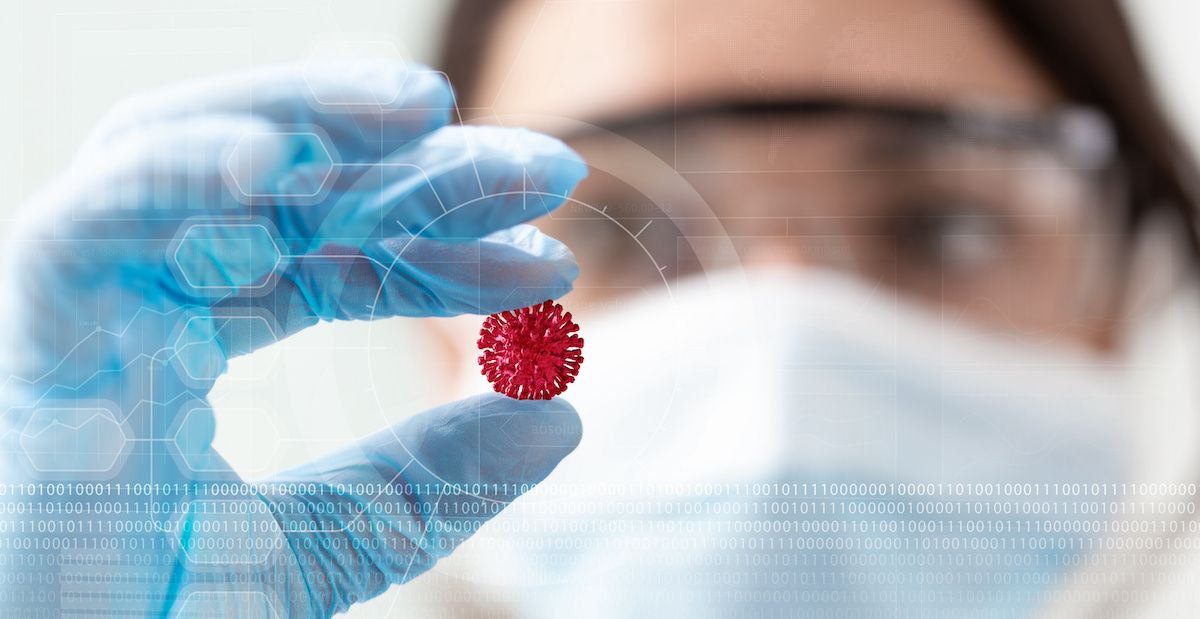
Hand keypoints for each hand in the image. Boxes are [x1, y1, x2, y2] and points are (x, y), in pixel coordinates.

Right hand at [0, 60, 585, 616]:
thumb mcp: (319, 551)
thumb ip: (422, 484)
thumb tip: (558, 419)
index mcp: (186, 347)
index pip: (331, 261)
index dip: (442, 252)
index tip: (546, 266)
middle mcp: (136, 309)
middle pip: (284, 196)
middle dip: (416, 171)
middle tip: (544, 165)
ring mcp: (81, 314)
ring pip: (192, 161)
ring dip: (309, 115)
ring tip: (430, 107)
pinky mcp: (30, 338)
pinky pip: (90, 221)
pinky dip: (178, 173)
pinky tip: (275, 156)